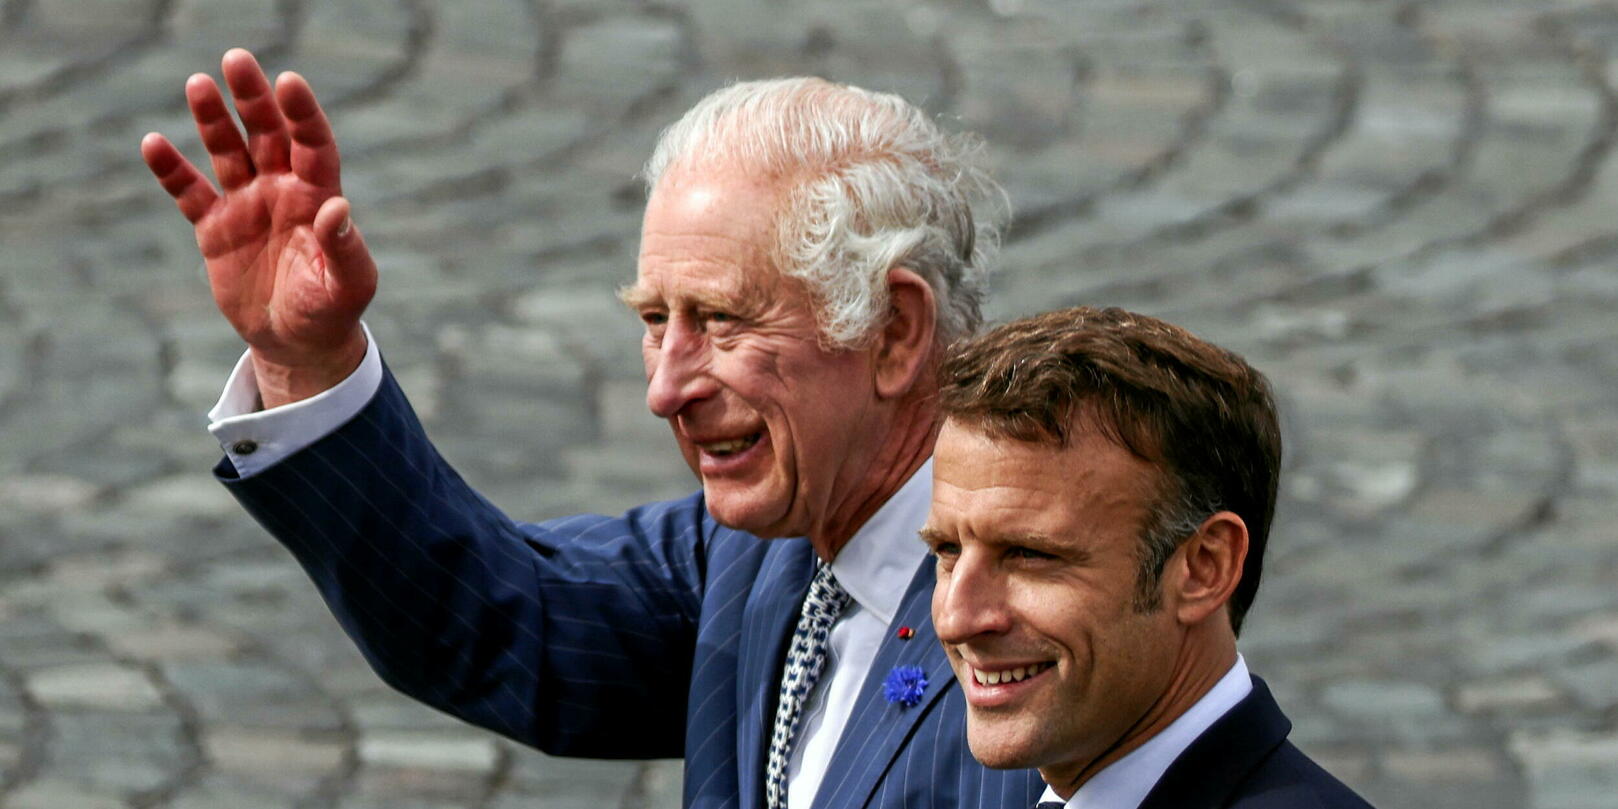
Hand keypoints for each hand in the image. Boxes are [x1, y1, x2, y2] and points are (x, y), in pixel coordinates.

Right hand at [142, 48, 375, 407]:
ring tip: (198, 84)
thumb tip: (337, 209)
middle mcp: (282, 190)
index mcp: (319, 196)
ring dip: (213, 120)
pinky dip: (172, 170)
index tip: (289, 82)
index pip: (312, 144)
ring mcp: (247, 205)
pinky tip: (154, 143)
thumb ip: (344, 247)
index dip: (302, 113)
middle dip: (253, 98)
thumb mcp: (349, 285)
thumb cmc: (332, 311)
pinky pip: (190, 192)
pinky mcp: (215, 228)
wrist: (297, 343)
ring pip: (227, 151)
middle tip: (237, 59)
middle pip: (267, 133)